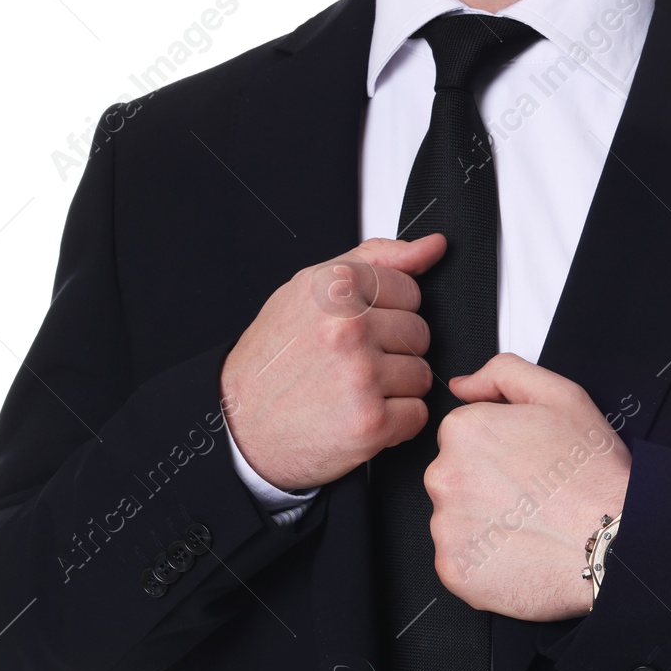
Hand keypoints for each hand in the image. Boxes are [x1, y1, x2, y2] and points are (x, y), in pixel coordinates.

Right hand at [220, 235, 443, 489]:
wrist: (237, 421)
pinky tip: (358, 416)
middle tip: (350, 365)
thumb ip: (376, 260)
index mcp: (335, 287)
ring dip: (395, 389)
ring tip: (352, 391)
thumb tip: (433, 246)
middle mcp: (348, 327)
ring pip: (422, 375)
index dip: (387, 315)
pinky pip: (417, 415)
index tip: (357, 330)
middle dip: (393, 352)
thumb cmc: (275, 356)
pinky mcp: (371, 422)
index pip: (410, 291)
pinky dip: (395, 423)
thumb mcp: (311, 289)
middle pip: (419, 334)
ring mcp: (361, 375)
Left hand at [428, 353, 630, 620]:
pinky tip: (520, 554)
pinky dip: (485, 563)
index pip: (465, 438)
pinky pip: (461, 562)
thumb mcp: (561, 397)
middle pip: (456, 478)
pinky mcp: (453, 568)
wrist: (616, 544)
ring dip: (486, 526)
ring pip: (456, 522)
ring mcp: (445, 526)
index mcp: (464, 430)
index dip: (501, 452)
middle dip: (488, 488)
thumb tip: (464, 385)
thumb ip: (503, 374)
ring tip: (531, 527)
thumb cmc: (593, 477)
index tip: (528, 467)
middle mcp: (443, 476)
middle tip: (534, 498)